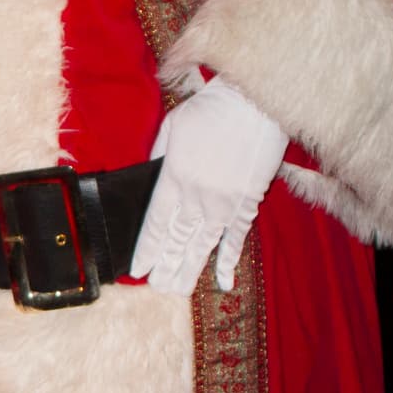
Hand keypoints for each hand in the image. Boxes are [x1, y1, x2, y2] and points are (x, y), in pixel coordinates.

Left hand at [131, 76, 286, 294]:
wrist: (254, 102)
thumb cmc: (210, 109)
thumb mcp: (172, 127)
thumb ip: (158, 156)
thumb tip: (150, 178)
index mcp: (173, 178)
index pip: (155, 225)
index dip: (146, 251)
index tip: (138, 270)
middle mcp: (196, 197)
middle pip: (176, 241)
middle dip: (165, 266)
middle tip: (157, 288)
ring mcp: (223, 203)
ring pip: (202, 245)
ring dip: (190, 270)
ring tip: (178, 290)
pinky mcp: (247, 203)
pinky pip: (235, 239)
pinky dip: (228, 261)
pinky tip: (223, 281)